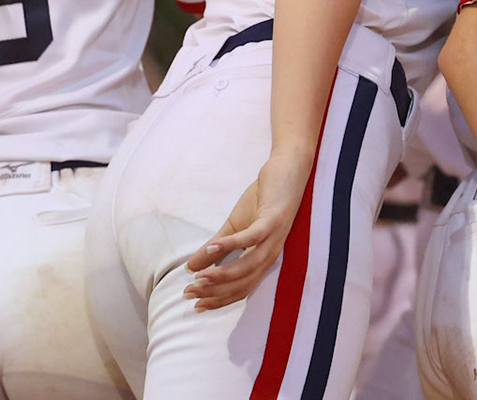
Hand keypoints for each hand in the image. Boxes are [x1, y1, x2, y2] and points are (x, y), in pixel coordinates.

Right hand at [182, 151, 312, 309]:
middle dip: (215, 292)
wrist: (287, 172)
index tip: (195, 305)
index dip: (218, 299)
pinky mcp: (272, 221)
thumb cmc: (262, 200)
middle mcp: (270, 255)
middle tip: (190, 293)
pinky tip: (212, 248)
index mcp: (263, 259)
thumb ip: (216, 247)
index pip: (240, 289)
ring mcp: (273, 239)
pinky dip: (230, 245)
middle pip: (242, 283)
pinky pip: (250, 237)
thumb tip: (191, 266)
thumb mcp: (234, 226)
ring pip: (247, 266)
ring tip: (198, 278)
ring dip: (222, 275)